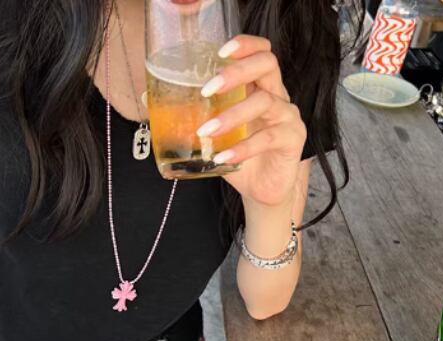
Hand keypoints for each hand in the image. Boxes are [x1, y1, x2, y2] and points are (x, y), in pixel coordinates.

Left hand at [196, 34, 306, 208]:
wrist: (261, 192)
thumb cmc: (239, 158)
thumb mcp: (214, 135)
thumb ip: (191, 117)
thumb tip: (150, 101)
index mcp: (260, 88)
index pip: (261, 53)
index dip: (245, 45)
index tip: (220, 52)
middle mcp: (278, 96)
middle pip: (267, 65)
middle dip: (236, 72)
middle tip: (208, 89)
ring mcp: (287, 117)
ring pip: (265, 102)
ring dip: (232, 115)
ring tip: (206, 131)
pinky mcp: (293, 141)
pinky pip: (267, 138)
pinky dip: (242, 147)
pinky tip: (222, 155)